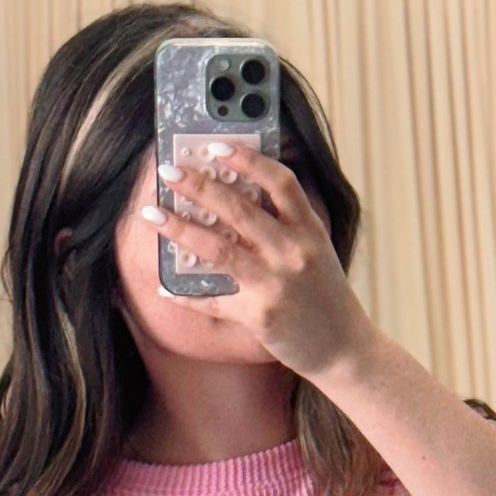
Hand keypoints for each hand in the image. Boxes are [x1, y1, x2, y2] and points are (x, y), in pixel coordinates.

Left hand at [148, 144, 373, 384]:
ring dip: (179, 230)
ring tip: (152, 216)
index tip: (216, 146)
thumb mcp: (317, 249)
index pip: (279, 182)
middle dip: (198, 186)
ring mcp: (275, 284)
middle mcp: (292, 252)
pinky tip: (165, 286)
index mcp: (308, 230)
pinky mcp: (259, 316)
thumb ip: (289, 223)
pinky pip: (214, 301)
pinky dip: (186, 295)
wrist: (344, 349)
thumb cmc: (325, 296)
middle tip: (168, 171)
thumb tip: (241, 195)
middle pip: (238, 209)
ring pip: (218, 249)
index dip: (247, 159)